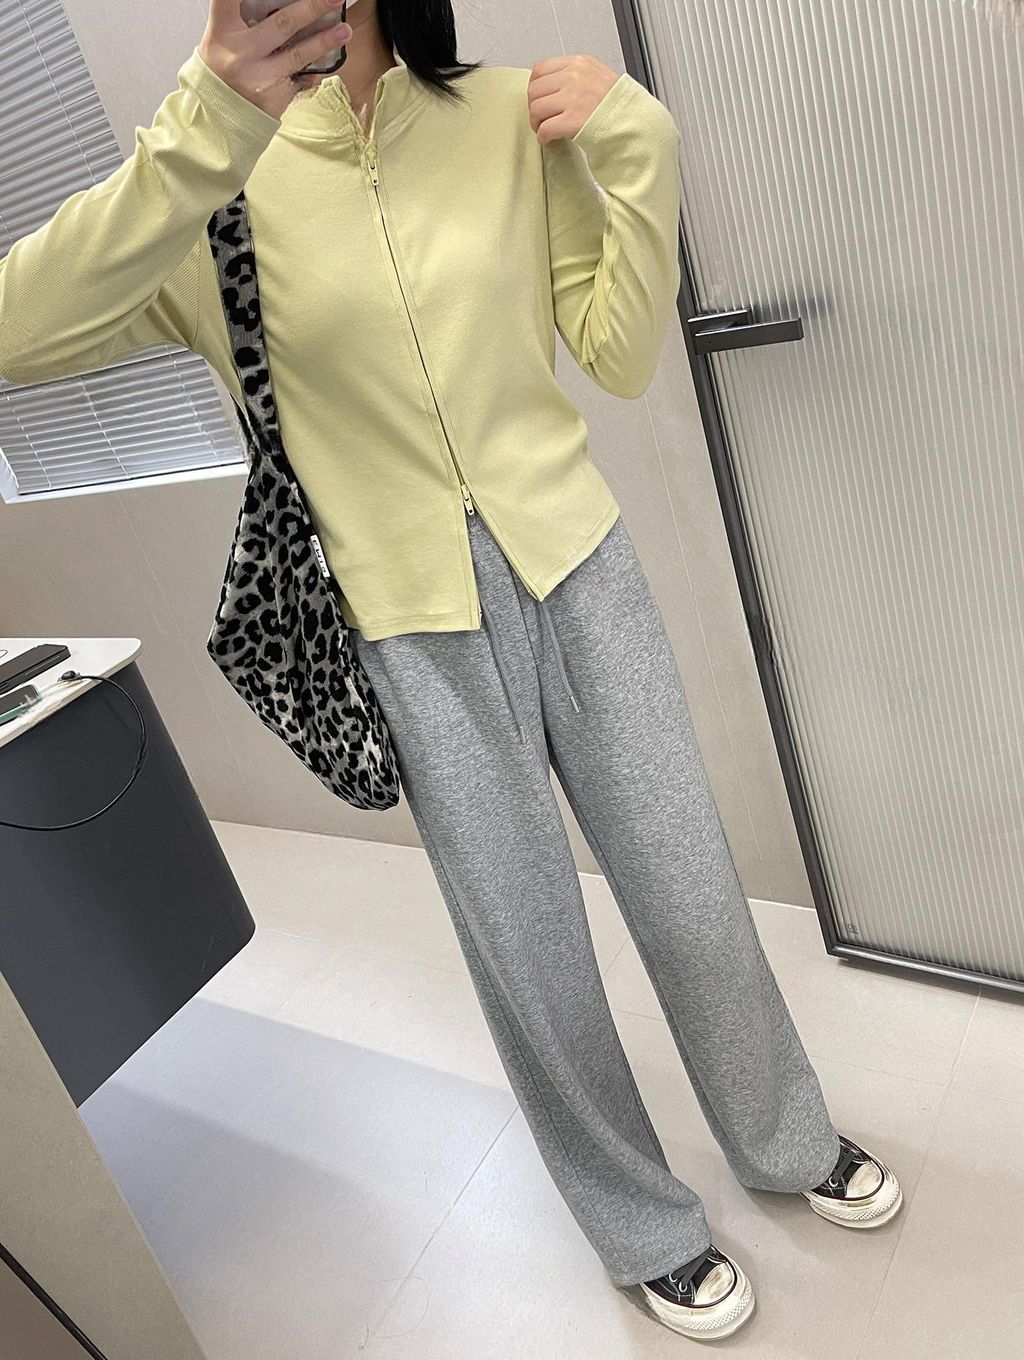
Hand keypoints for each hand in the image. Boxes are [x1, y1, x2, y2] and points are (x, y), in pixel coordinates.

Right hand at [199, 0, 352, 118]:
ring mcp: (260, 77)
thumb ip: (240, 17)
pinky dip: (315, 68)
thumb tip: (276, 2)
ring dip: (325, 42)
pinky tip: (329, 59)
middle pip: (283, 24)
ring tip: (345, 31)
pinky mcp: (275, 97)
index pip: (228, 0)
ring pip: (298, 55)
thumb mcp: (220, 38)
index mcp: (222, 32)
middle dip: (312, 8)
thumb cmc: (222, 70)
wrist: (220, 116)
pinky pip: (301, 79)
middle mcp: (242, 53)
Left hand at [527, 55, 619, 144]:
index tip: (540, 100)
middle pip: (534, 90)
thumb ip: (576, 77)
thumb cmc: (620, 106)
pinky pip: (544, 129)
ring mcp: (573, 98)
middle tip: (541, 119)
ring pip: (536, 109)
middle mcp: (574, 77)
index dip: (536, 88)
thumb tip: (552, 87)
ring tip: (546, 130)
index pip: (540, 69)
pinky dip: (543, 138)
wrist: (636, 123)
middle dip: (535, 107)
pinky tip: (550, 140)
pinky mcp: (572, 120)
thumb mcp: (599, 77)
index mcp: (580, 64)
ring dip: (537, 123)